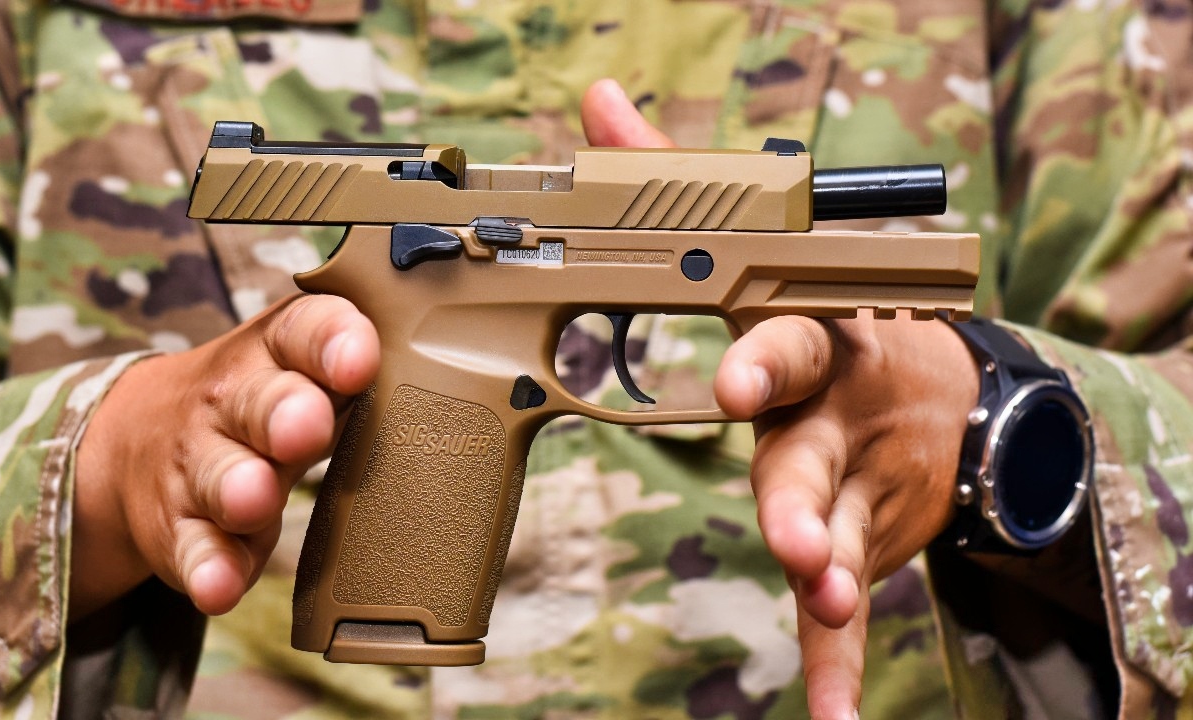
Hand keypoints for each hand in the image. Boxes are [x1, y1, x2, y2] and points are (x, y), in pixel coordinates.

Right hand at [72, 295, 378, 618]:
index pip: (306, 330)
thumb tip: (464, 389)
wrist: (140, 437)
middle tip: (308, 429)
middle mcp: (234, 397)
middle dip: (284, 413)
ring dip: (238, 487)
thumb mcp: (310, 374)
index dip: (333, 342)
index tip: (360, 360)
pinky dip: (208, 568)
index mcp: (280, 349)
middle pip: (259, 401)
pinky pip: (194, 547)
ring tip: (255, 500)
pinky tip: (219, 586)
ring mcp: (200, 461)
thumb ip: (372, 379)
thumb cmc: (267, 401)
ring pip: (219, 472)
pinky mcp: (178, 525)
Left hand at [582, 79, 977, 718]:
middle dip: (803, 494)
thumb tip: (597, 100)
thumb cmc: (823, 323)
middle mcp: (840, 417)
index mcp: (812, 340)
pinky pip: (851, 612)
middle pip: (817, 456)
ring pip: (843, 535)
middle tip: (790, 533)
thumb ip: (674, 185)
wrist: (939, 397)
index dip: (763, 360)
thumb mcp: (762, 256)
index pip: (788, 344)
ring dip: (836, 575)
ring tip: (830, 607)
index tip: (736, 380)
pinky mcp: (862, 546)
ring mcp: (857, 490)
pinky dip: (842, 667)